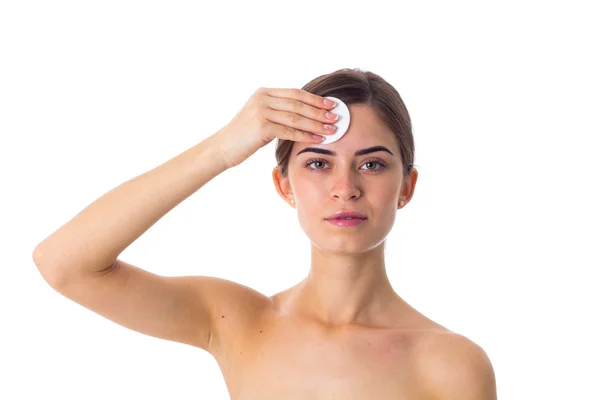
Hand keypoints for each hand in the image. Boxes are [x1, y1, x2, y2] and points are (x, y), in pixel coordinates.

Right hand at [211, 87, 338, 168]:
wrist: (222, 147)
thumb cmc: (244, 136)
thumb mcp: (261, 117)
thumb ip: (278, 111)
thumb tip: (305, 113)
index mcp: (264, 92)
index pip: (295, 93)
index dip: (314, 99)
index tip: (331, 104)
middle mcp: (263, 98)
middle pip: (298, 103)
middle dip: (319, 111)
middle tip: (336, 117)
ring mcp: (261, 111)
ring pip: (296, 117)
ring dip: (316, 123)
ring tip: (332, 129)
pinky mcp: (262, 126)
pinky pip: (290, 130)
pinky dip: (306, 135)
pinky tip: (318, 139)